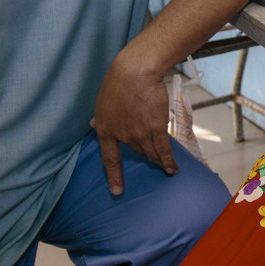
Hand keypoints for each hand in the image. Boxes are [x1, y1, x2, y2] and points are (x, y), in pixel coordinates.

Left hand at [91, 51, 176, 194]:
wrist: (135, 73)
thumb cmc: (117, 82)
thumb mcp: (102, 101)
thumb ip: (100, 117)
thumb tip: (92, 125)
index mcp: (105, 130)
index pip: (109, 159)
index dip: (114, 176)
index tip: (117, 191)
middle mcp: (122, 136)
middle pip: (136, 152)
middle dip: (144, 157)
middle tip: (153, 163)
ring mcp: (139, 134)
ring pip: (150, 153)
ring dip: (158, 161)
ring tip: (166, 169)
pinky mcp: (156, 128)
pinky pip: (163, 150)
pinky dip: (168, 161)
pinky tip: (172, 169)